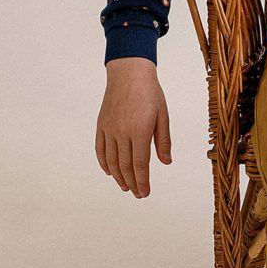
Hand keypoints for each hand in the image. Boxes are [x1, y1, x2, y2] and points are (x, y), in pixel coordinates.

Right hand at [97, 57, 170, 196]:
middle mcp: (122, 133)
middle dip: (132, 183)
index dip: (143, 181)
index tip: (145, 192)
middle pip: (126, 166)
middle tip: (138, 194)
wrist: (129, 73)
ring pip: (112, 161)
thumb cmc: (149, 92)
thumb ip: (163, 140)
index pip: (140, 164)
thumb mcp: (163, 115)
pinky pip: (100, 149)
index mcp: (139, 131)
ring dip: (118, 177)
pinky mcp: (102, 125)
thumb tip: (166, 162)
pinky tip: (110, 172)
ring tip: (125, 187)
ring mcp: (109, 129)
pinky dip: (104, 163)